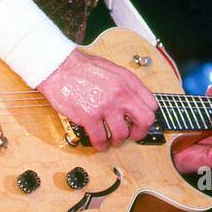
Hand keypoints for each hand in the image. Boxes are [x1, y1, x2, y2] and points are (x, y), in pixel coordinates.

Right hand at [36, 50, 157, 150]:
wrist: (59, 67)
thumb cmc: (83, 68)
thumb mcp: (113, 70)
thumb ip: (126, 86)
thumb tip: (134, 103)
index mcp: (128, 81)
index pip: (151, 104)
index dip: (147, 117)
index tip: (140, 122)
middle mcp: (120, 93)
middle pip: (145, 120)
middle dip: (140, 132)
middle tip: (132, 135)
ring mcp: (105, 105)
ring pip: (122, 134)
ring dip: (118, 141)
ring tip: (112, 140)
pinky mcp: (89, 116)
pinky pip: (101, 139)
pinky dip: (101, 145)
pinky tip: (100, 143)